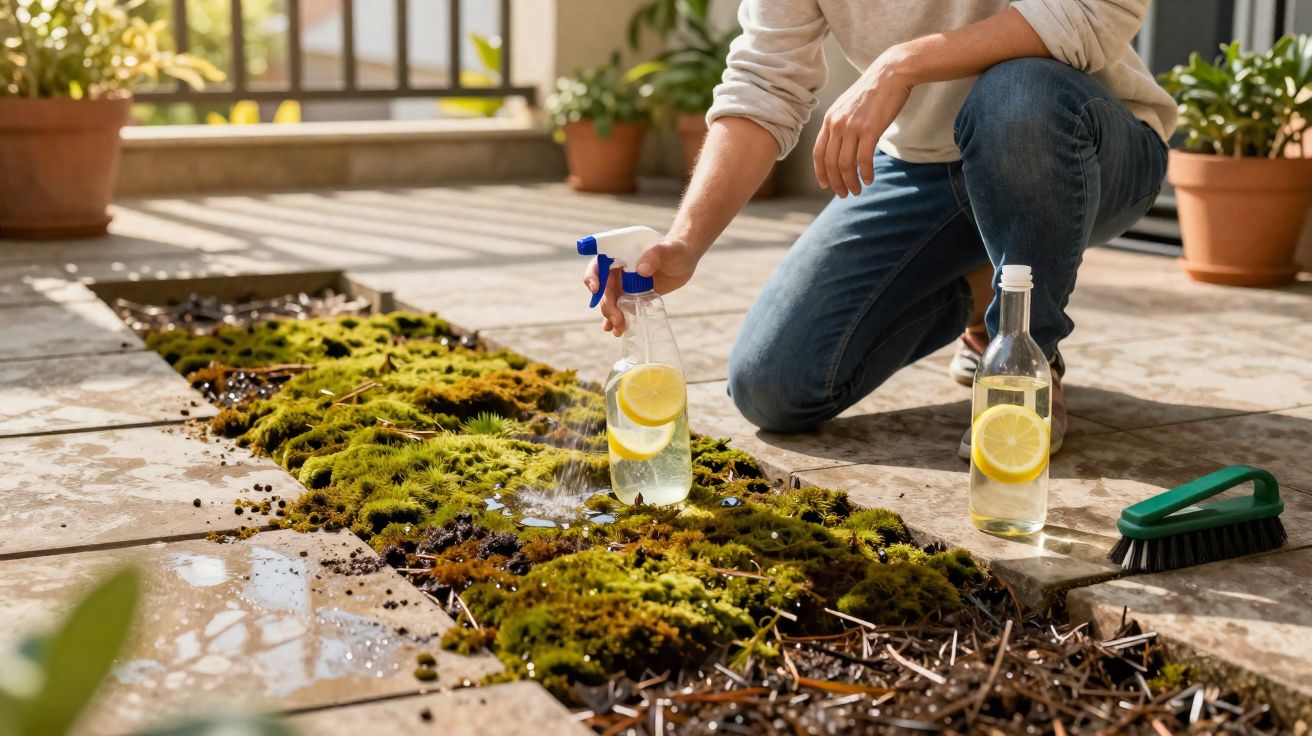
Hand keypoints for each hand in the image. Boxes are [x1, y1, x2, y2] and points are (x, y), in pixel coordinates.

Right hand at [582, 237, 702, 335]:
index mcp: (620, 254)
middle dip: (606, 304)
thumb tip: (641, 270)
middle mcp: (618, 270)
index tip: (596, 288)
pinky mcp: (633, 296)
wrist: (685, 261)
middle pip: (603, 288)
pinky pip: (621, 309)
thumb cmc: (675, 249)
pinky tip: (618, 331)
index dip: (593, 276)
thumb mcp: (668, 249)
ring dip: (610, 315)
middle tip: (616, 318)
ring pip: (610, 301)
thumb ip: (655, 255)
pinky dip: (618, 320)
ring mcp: (624, 284)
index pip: (599, 263)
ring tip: (618, 329)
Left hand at [813, 49, 915, 196]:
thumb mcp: (849, 106)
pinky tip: (869, 179)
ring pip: (845, 164)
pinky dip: (865, 173)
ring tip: (857, 190)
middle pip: (830, 162)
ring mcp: (852, 127)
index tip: (826, 185)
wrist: (891, 73)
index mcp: (830, 119)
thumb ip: (841, 124)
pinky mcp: (870, 129)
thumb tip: (842, 146)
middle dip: (836, 182)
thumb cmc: (873, 91)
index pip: (818, 152)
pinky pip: (863, 160)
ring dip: (850, 182)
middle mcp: (837, 124)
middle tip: (844, 194)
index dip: (820, 172)